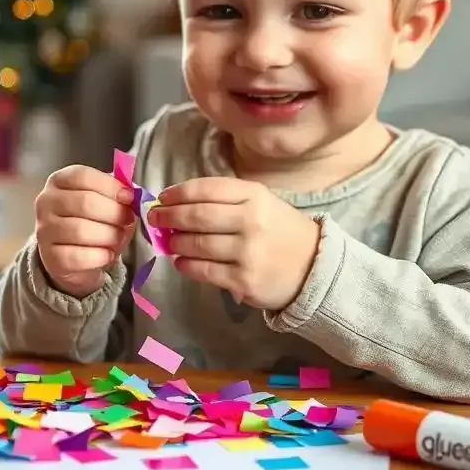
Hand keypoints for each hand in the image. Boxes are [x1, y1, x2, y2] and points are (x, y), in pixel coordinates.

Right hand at [35, 164, 136, 297]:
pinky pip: (78, 256)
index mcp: (59, 181)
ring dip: (109, 236)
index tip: (129, 197)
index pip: (83, 176)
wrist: (74, 256)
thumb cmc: (92, 221)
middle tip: (127, 221)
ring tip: (118, 238)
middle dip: (114, 213)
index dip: (110, 186)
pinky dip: (100, 256)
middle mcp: (46, 202)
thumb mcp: (103, 200)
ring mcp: (44, 230)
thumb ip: (116, 194)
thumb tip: (133, 196)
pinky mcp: (50, 257)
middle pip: (84, 202)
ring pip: (81, 230)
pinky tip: (107, 255)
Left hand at [147, 177, 321, 311]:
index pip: (206, 189)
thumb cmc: (281, 231)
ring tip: (169, 241)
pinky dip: (186, 265)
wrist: (315, 267)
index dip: (178, 193)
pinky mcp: (243, 279)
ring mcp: (247, 252)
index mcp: (254, 196)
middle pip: (197, 215)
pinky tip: (181, 261)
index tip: (162, 197)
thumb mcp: (262, 204)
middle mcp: (250, 220)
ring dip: (175, 242)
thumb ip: (226, 201)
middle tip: (154, 218)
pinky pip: (204, 270)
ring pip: (197, 244)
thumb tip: (178, 204)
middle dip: (169, 216)